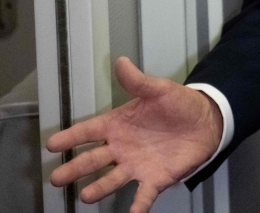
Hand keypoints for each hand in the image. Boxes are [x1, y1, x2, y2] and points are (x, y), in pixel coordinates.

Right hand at [47, 57, 222, 212]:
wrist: (207, 120)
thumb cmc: (179, 103)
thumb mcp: (159, 89)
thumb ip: (138, 81)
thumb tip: (121, 62)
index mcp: (119, 125)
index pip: (89, 131)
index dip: (71, 137)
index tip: (52, 145)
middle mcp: (122, 148)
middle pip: (93, 160)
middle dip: (75, 169)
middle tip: (56, 179)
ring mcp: (137, 165)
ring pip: (112, 179)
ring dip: (99, 188)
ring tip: (85, 196)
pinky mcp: (156, 178)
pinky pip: (144, 195)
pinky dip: (137, 207)